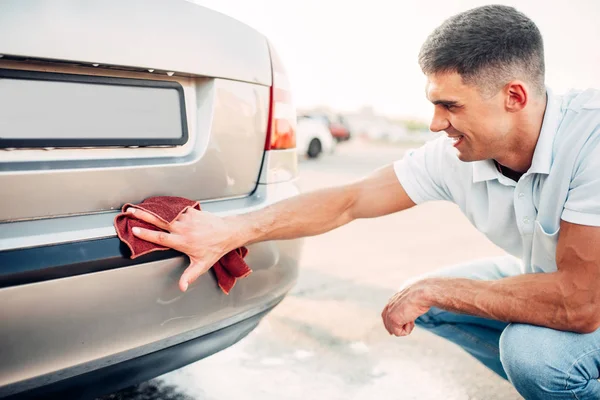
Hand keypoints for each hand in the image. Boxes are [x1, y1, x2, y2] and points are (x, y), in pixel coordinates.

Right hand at [126, 207, 240, 291]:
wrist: (228, 232)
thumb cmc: (215, 248)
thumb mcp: (202, 265)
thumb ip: (190, 276)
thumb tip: (182, 287)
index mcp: (182, 242)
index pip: (160, 238)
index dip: (146, 234)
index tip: (135, 230)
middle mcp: (183, 228)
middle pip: (159, 221)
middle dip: (143, 215)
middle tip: (131, 211)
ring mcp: (187, 218)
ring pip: (166, 212)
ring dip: (153, 209)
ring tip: (140, 206)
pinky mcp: (192, 211)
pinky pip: (176, 207)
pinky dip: (165, 206)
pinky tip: (157, 204)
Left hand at [381, 281, 430, 336]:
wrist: (423, 294)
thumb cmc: (422, 296)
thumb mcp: (411, 301)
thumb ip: (406, 306)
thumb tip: (409, 313)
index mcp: (392, 301)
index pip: (386, 315)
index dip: (392, 323)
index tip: (403, 325)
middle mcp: (388, 306)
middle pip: (387, 325)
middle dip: (398, 327)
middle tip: (410, 320)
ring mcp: (389, 313)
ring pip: (394, 330)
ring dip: (405, 327)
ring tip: (412, 318)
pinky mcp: (393, 319)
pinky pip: (399, 333)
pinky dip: (407, 329)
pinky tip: (412, 320)